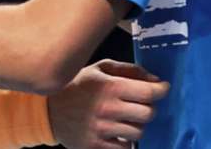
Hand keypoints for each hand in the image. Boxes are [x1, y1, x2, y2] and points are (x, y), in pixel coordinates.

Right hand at [48, 59, 167, 148]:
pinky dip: (125, 140)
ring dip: (136, 125)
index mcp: (109, 87)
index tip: (162, 88)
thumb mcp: (99, 69)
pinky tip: (116, 131)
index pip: (148, 93)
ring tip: (125, 118)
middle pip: (148, 114)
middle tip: (141, 104)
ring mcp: (102, 130)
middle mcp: (107, 109)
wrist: (47, 111)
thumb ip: (128, 70)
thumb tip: (155, 80)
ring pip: (138, 132)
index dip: (161, 90)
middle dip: (148, 108)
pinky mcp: (96, 147)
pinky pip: (125, 148)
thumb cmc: (76, 86)